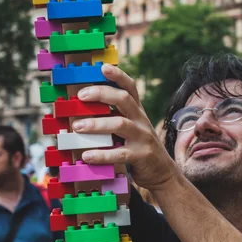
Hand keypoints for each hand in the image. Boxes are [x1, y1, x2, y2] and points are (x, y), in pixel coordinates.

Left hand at [73, 64, 177, 190]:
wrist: (163, 173)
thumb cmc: (140, 149)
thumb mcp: (132, 130)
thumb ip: (115, 119)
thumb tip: (84, 112)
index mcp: (138, 112)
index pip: (130, 88)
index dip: (118, 76)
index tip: (103, 67)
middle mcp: (141, 121)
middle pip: (124, 99)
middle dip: (101, 94)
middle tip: (80, 96)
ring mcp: (143, 138)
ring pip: (120, 124)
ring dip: (96, 124)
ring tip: (78, 127)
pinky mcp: (141, 156)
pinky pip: (119, 153)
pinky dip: (101, 155)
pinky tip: (87, 156)